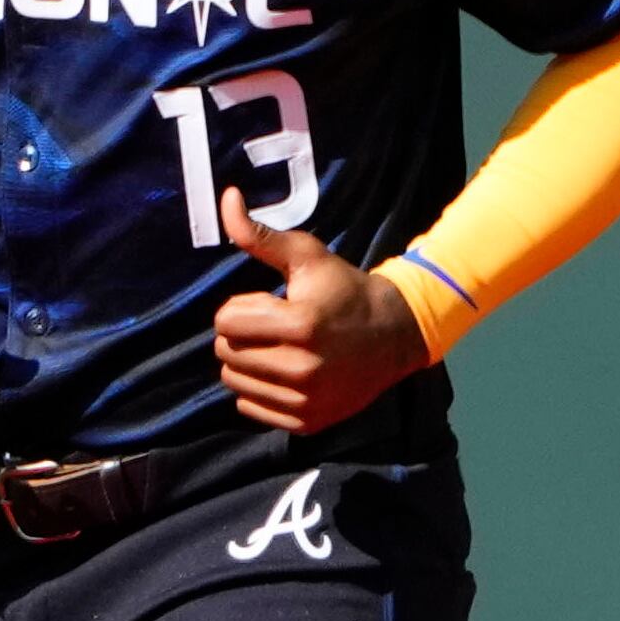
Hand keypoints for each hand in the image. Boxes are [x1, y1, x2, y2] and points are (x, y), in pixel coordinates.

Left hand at [211, 188, 429, 434]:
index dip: (240, 307)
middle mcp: (302, 369)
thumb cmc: (345, 290)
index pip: (225, 322)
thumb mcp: (307, 256)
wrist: (394, 335)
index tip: (268, 304)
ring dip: (246, 363)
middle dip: (241, 334)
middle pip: (226, 353)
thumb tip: (227, 198)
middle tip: (272, 326)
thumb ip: (260, 234)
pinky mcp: (307, 422)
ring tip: (276, 348)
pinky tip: (284, 372)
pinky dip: (258, 390)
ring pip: (234, 383)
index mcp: (300, 325)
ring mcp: (306, 400)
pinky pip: (251, 408)